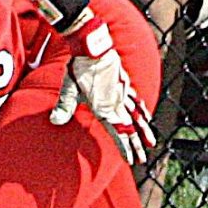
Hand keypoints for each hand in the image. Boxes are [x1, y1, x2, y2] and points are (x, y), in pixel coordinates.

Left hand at [50, 40, 156, 169]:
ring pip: (136, 116)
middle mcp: (116, 103)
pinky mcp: (123, 84)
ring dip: (143, 130)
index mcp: (104, 108)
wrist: (93, 46)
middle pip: (130, 128)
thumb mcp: (69, 88)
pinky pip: (135, 101)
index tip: (132, 161)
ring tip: (152, 141)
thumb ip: (64, 106)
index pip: (119, 133)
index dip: (125, 148)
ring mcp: (122, 94)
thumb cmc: (80, 68)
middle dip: (136, 145)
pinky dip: (142, 110)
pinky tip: (146, 115)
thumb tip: (54, 121)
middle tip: (143, 159)